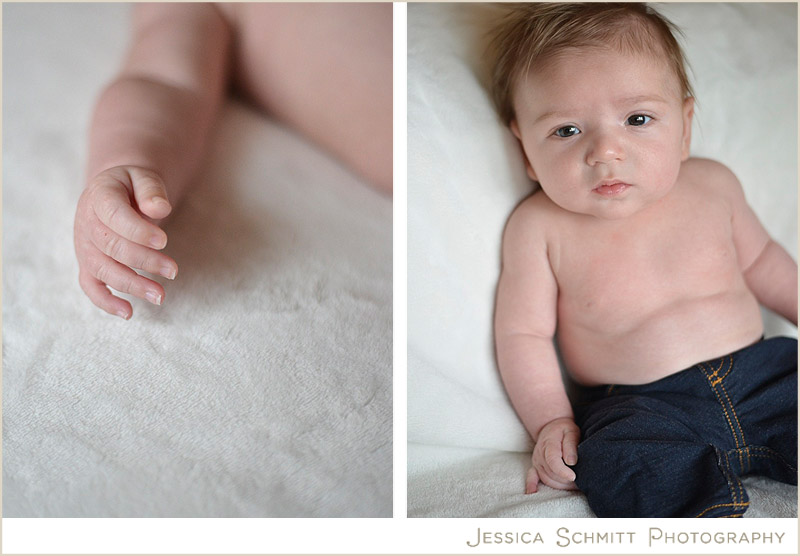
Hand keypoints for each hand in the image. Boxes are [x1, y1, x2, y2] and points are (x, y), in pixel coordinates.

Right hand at [74, 166, 177, 318]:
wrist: (116, 193)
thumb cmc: (133, 186)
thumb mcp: (143, 177)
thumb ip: (151, 190)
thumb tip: (160, 208)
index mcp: (99, 196)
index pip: (114, 215)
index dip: (138, 231)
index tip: (164, 241)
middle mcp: (87, 223)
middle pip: (112, 247)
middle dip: (144, 261)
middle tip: (173, 271)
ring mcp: (85, 246)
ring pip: (103, 270)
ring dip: (132, 285)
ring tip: (161, 296)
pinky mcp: (88, 263)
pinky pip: (90, 286)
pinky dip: (106, 302)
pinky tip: (129, 313)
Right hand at [526, 417, 579, 492]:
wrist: (551, 427)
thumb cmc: (564, 430)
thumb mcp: (571, 431)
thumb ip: (571, 445)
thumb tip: (571, 462)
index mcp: (549, 444)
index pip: (552, 461)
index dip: (562, 471)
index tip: (573, 476)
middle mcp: (540, 454)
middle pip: (551, 473)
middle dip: (566, 480)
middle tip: (581, 481)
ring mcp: (536, 461)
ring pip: (546, 479)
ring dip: (560, 485)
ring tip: (574, 485)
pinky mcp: (535, 466)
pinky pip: (532, 477)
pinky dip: (531, 485)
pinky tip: (532, 492)